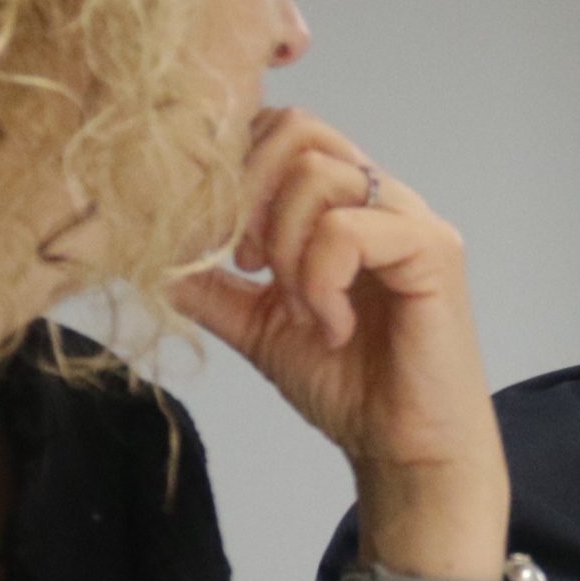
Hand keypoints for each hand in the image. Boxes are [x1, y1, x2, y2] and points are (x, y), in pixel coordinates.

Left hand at [172, 108, 506, 569]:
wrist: (403, 452)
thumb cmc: (349, 389)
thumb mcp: (256, 326)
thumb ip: (209, 285)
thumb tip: (146, 253)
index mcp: (343, 203)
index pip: (277, 130)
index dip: (232, 172)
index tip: (218, 247)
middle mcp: (379, 197)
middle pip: (298, 128)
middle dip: (248, 195)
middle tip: (245, 264)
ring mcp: (410, 218)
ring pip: (317, 173)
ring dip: (285, 246)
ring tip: (299, 309)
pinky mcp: (433, 249)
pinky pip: (348, 229)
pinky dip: (321, 280)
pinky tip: (332, 325)